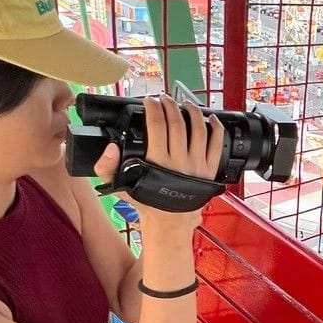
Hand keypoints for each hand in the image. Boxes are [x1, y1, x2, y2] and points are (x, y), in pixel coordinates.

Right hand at [92, 94, 222, 231]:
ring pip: (198, 129)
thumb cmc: (146, 202)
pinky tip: (211, 118)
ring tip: (185, 104)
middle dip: (170, 105)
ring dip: (192, 111)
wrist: (168, 222)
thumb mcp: (120, 186)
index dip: (152, 107)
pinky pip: (216, 145)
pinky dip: (216, 128)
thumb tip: (110, 148)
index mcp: (157, 162)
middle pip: (177, 123)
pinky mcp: (209, 171)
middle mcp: (179, 162)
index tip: (149, 100)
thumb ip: (107, 167)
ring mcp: (196, 165)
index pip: (156, 124)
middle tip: (164, 99)